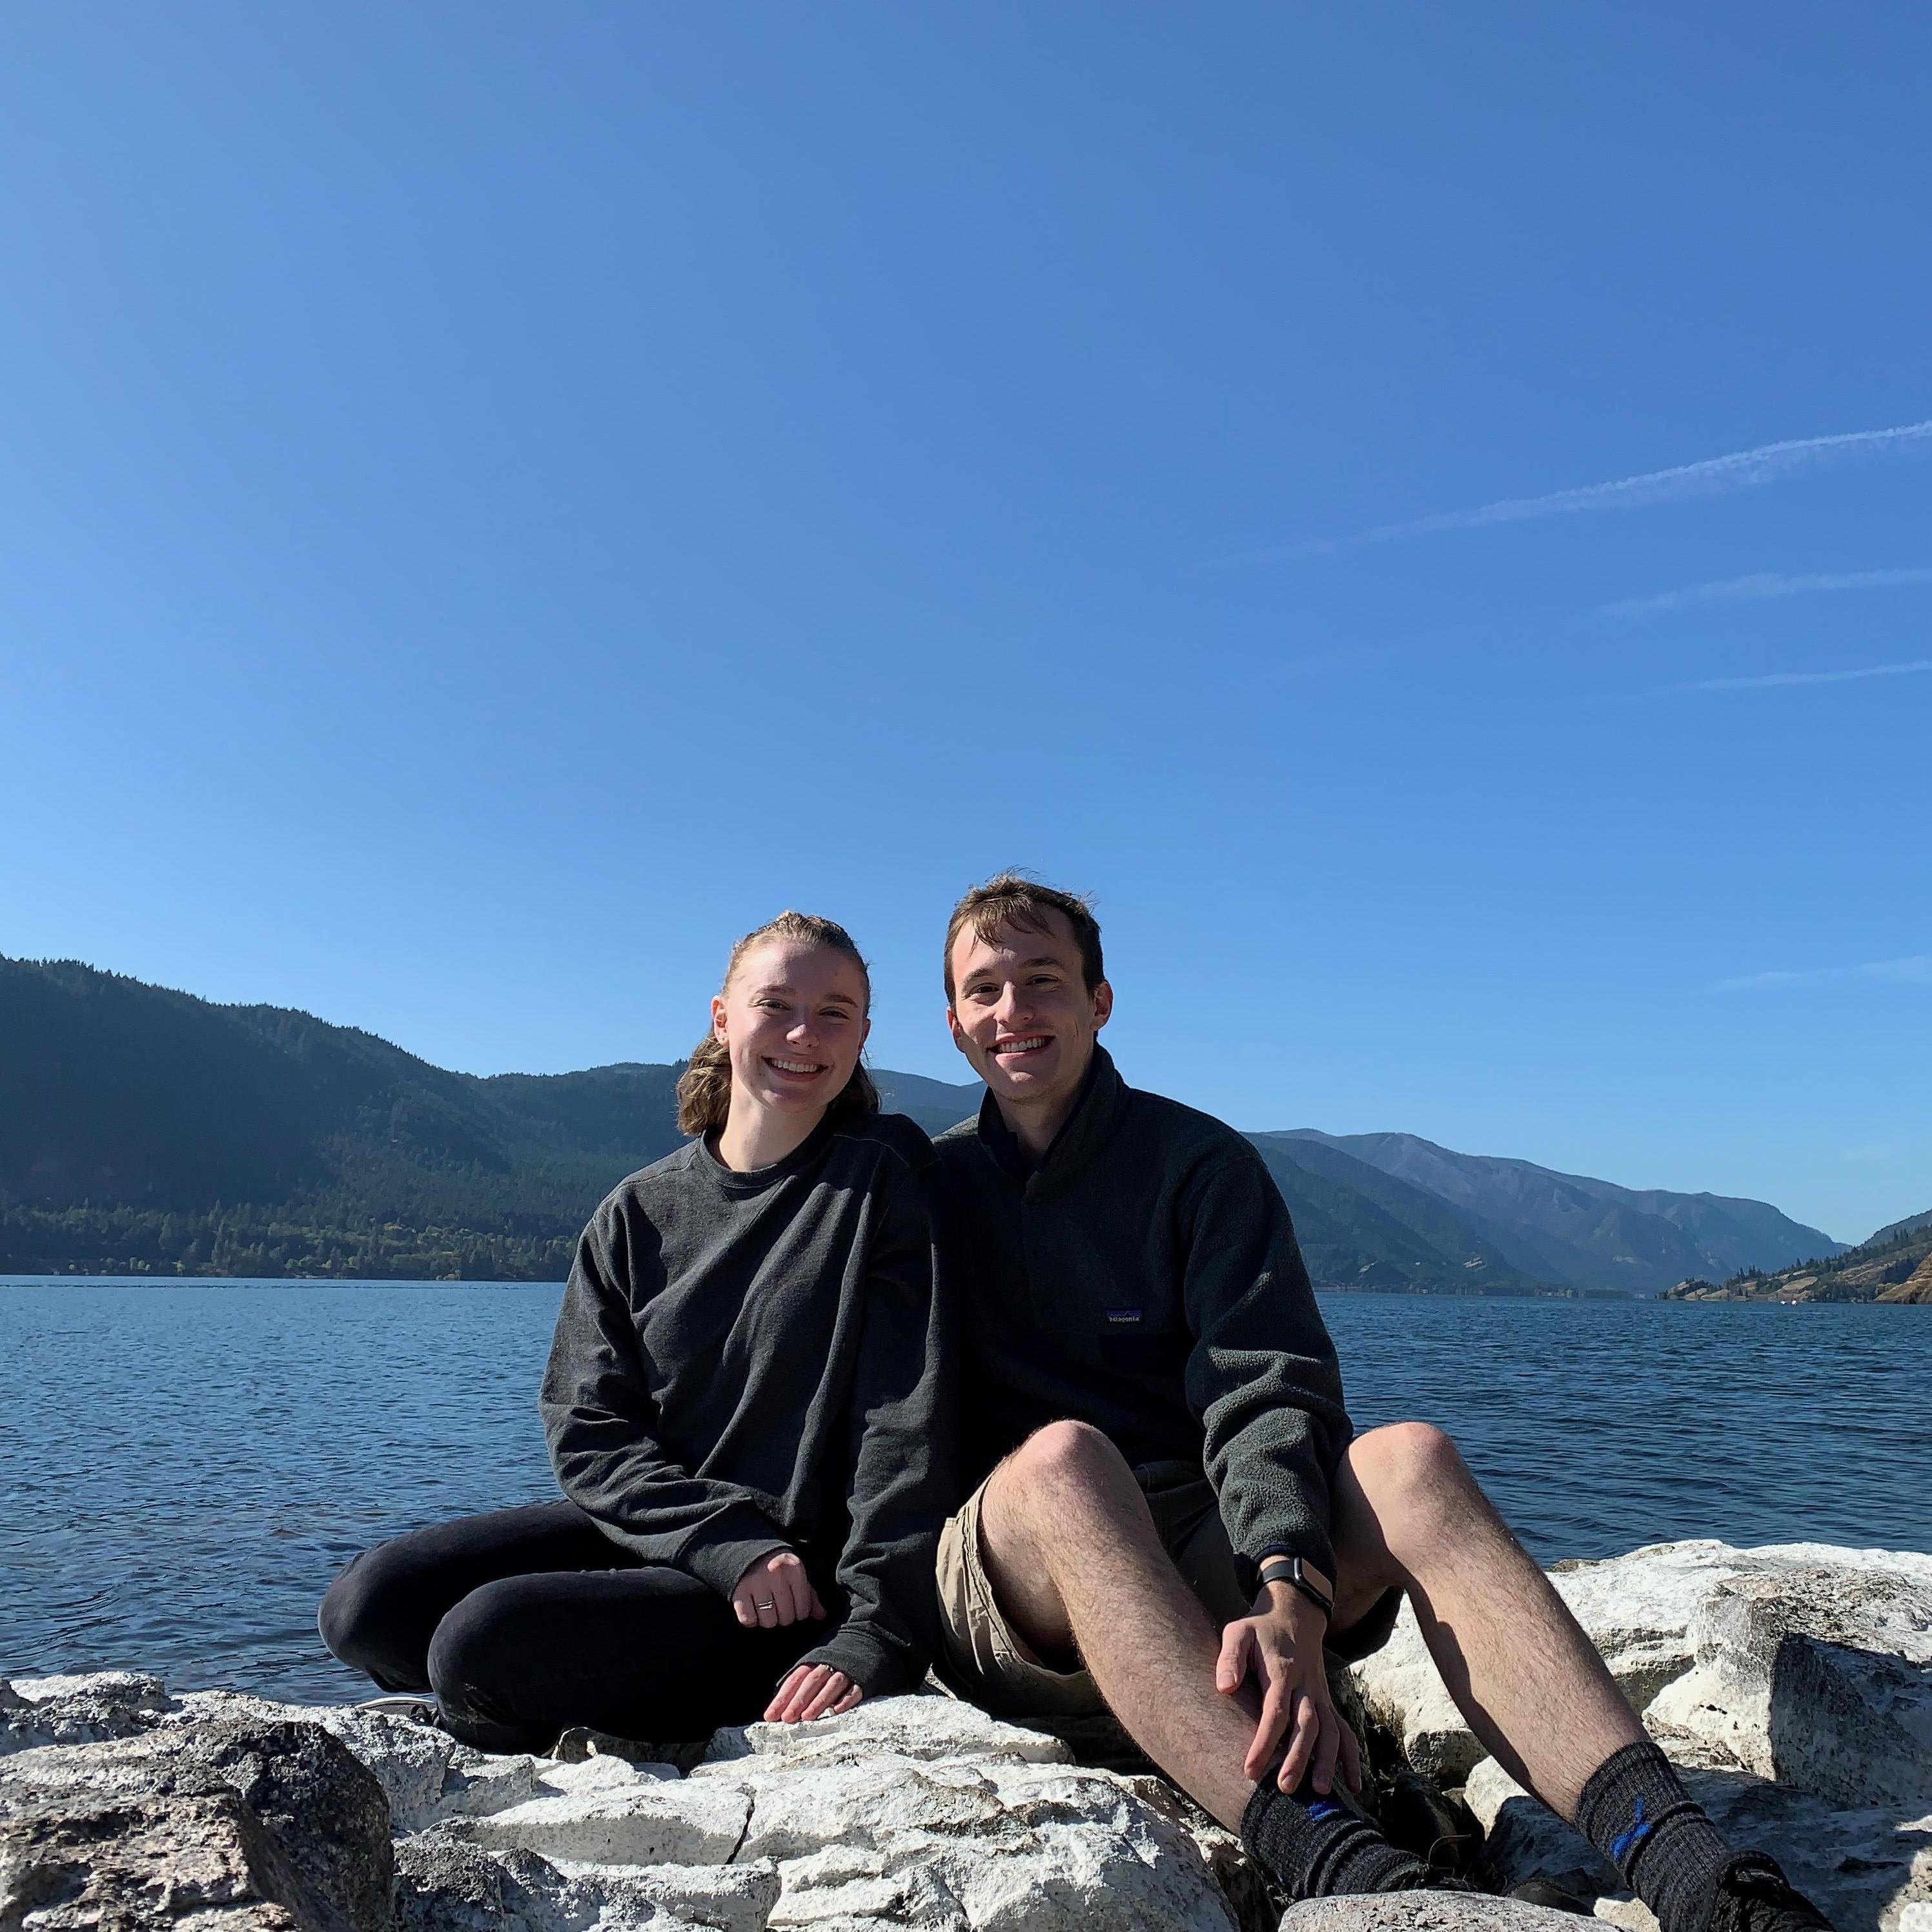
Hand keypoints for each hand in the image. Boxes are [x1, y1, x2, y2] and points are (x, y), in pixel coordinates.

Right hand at [731, 1550, 826, 1629]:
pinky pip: (748, 1620)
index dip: (799, 1612)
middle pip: (786, 1618)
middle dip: (783, 1616)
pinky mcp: (739, 1591)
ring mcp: (757, 1583)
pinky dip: (750, 1619)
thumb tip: (822, 1616)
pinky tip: (752, 1608)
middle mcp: (777, 1576)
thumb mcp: (796, 1573)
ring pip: (768, 1622)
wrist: (746, 1548)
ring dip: (767, 1619)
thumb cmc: (777, 1565)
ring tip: (765, 1606)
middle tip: (777, 1605)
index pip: (803, 1608)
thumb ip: (810, 1595)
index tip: (793, 1605)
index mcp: (794, 1570)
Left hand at [763, 1662, 862, 1723]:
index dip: (782, 1697)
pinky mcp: (862, 1679)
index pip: (795, 1680)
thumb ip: (798, 1685)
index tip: (770, 1716)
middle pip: (812, 1682)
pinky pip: (854, 1690)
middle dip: (798, 1700)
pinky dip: (846, 1699)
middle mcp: (828, 1665)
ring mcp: (846, 1671)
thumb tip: (777, 1708)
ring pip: (831, 1685)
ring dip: (819, 1701)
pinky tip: (837, 1710)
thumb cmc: (832, 1662)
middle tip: (787, 1718)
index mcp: (813, 1662)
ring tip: (807, 1717)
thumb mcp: (813, 1666)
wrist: (864, 1641)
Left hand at [1215, 1586, 1362, 1796]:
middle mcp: (1305, 1686)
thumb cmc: (1259, 1630)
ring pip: (1330, 1730)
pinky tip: (1354, 1785)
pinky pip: (1344, 1730)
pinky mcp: (1327, 1702)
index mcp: (1282, 1671)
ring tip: (1321, 1791)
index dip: (1264, 1742)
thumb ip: (1230, 1658)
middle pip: (1307, 1725)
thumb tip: (1224, 1687)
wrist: (1295, 1615)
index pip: (1275, 1711)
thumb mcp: (1238, 1632)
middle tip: (1286, 1789)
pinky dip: (1351, 1757)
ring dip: (1328, 1761)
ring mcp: (1320, 1695)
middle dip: (1299, 1758)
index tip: (1250, 1771)